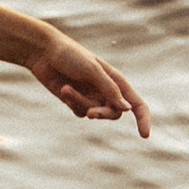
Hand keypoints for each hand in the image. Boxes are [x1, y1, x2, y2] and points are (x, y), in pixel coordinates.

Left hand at [29, 34, 150, 136]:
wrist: (43, 52)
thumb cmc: (70, 55)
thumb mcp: (91, 70)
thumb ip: (109, 89)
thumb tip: (127, 109)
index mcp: (116, 80)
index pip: (136, 103)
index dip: (143, 119)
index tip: (145, 135)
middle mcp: (107, 90)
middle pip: (114, 113)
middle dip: (102, 114)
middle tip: (91, 113)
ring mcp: (91, 96)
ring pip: (94, 113)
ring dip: (80, 103)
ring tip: (66, 89)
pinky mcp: (76, 100)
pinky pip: (80, 112)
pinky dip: (72, 103)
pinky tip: (63, 89)